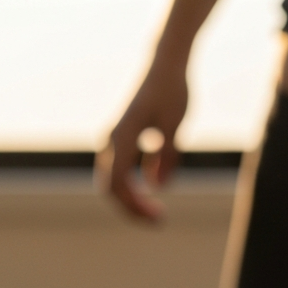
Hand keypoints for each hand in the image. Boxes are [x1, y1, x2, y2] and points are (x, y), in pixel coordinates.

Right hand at [94, 57, 187, 221]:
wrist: (165, 66)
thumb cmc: (173, 92)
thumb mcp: (175, 125)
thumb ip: (167, 155)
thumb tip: (158, 186)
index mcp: (122, 137)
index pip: (118, 183)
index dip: (135, 206)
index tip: (159, 217)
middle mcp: (112, 139)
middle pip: (112, 187)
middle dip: (133, 208)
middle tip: (160, 222)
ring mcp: (116, 140)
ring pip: (115, 181)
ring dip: (133, 199)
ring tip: (158, 214)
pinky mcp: (125, 140)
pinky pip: (123, 171)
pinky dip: (135, 186)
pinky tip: (156, 189)